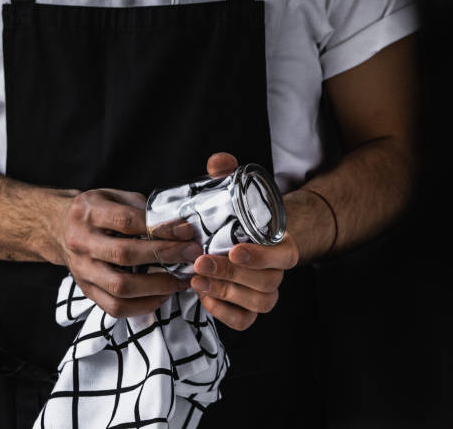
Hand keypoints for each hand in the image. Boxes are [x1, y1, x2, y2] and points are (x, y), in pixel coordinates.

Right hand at [59, 188, 201, 317]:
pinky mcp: (86, 290)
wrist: (59, 227)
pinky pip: (114, 307)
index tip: (186, 232)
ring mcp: (82, 269)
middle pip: (124, 254)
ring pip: (119, 286)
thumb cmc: (96, 210)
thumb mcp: (115, 196)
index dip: (159, 228)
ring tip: (180, 281)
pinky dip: (142, 306)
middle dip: (164, 256)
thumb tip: (179, 228)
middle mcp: (81, 242)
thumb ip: (143, 209)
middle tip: (191, 256)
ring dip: (156, 286)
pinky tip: (161, 297)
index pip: (126, 221)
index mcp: (88, 212)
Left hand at [190, 153, 298, 330]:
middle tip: (201, 262)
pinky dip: (224, 313)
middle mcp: (277, 272)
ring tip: (197, 279)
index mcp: (281, 244)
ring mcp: (264, 293)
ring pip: (258, 303)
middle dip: (231, 275)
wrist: (238, 240)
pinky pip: (244, 321)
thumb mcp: (232, 194)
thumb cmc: (236, 219)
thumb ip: (226, 175)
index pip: (285, 256)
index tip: (234, 250)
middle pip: (266, 283)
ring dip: (225, 292)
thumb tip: (218, 161)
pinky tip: (204, 296)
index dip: (262, 257)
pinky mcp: (248, 309)